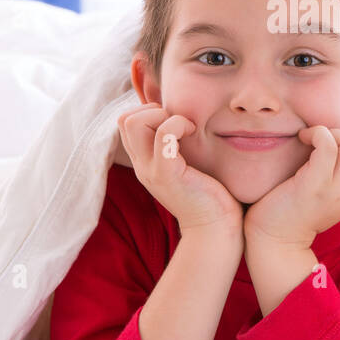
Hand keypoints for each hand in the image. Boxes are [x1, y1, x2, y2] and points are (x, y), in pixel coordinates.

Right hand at [115, 102, 243, 237]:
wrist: (215, 229)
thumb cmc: (209, 194)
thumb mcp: (186, 164)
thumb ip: (178, 145)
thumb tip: (185, 116)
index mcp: (144, 162)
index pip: (125, 123)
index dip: (147, 112)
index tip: (174, 121)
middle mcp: (142, 165)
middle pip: (124, 120)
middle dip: (152, 110)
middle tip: (178, 124)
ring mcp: (150, 170)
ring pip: (134, 122)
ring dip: (162, 115)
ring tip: (185, 128)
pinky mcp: (167, 174)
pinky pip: (163, 134)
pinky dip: (178, 123)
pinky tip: (193, 132)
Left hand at [243, 126, 339, 248]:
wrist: (277, 239)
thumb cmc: (299, 208)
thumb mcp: (333, 192)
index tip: (337, 140)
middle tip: (326, 137)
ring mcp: (337, 189)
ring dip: (332, 131)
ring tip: (314, 138)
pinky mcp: (316, 185)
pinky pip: (327, 145)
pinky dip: (316, 133)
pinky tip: (303, 138)